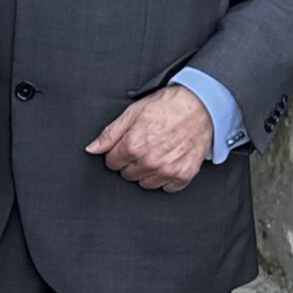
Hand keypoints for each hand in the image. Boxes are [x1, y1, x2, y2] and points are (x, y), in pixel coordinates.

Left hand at [87, 85, 214, 191]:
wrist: (201, 105)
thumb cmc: (167, 106)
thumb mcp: (132, 113)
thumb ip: (109, 134)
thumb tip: (92, 149)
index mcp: (133, 147)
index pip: (112, 163)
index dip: (117, 153)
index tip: (127, 145)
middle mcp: (149, 162)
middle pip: (127, 175)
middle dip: (131, 162)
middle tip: (144, 146)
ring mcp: (167, 170)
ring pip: (145, 184)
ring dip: (147, 172)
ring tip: (157, 153)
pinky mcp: (184, 175)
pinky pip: (168, 187)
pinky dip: (167, 178)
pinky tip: (170, 161)